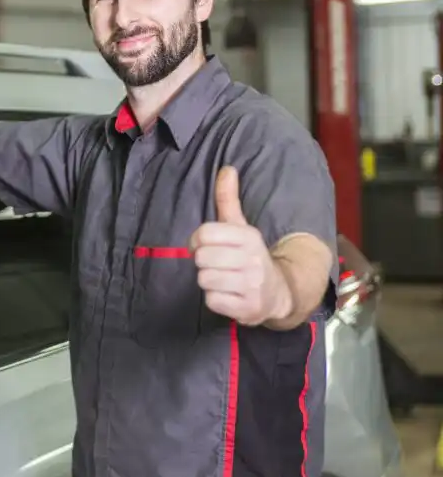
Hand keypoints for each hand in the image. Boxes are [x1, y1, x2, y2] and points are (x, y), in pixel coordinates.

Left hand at [189, 166, 287, 325]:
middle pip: (201, 258)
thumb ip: (228, 200)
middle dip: (204, 263)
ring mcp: (252, 285)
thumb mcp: (242, 228)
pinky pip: (212, 301)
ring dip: (209, 281)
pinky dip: (216, 300)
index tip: (204, 246)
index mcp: (249, 237)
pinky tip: (228, 295)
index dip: (196, 241)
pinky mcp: (248, 308)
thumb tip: (227, 168)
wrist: (279, 293)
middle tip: (217, 265)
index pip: (204, 234)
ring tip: (224, 280)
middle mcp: (253, 259)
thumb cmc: (250, 257)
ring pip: (204, 279)